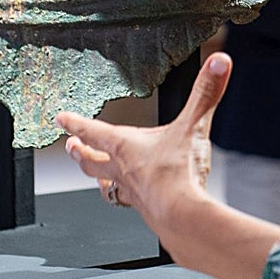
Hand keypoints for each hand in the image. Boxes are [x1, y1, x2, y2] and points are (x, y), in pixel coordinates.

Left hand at [56, 53, 231, 236]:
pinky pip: (129, 201)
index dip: (75, 123)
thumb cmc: (178, 172)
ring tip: (97, 179)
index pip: (93, 130)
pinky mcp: (145, 209)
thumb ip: (206, 92)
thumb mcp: (193, 124)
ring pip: (107, 185)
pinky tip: (136, 198)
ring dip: (99, 179)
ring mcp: (132, 192)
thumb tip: (218, 62)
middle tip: (71, 148)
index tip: (61, 118)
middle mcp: (122, 170)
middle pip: (92, 161)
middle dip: (80, 153)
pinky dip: (127, 198)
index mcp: (125, 146)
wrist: (181, 215)